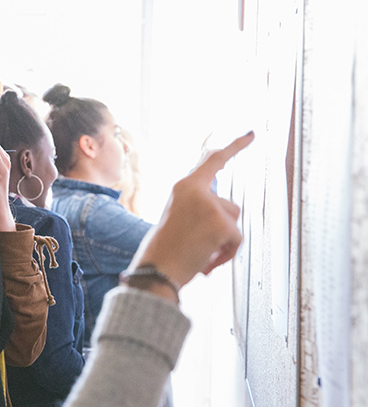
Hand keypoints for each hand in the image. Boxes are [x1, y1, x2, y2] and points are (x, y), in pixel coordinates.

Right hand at [130, 132, 253, 290]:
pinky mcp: (222, 223)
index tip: (251, 134)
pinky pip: (237, 240)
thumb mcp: (177, 219)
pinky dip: (227, 254)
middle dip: (223, 228)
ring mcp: (211, 206)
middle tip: (199, 246)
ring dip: (224, 241)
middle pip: (230, 206)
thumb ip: (198, 210)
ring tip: (201, 255)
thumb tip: (223, 222)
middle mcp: (198, 191)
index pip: (213, 161)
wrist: (155, 271)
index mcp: (184, 187)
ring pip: (235, 223)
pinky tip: (208, 261)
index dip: (234, 147)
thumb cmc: (163, 252)